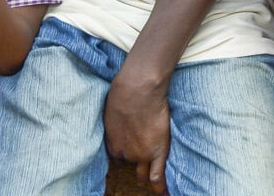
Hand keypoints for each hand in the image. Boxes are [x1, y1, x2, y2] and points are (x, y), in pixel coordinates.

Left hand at [104, 69, 171, 193]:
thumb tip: (119, 121)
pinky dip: (159, 186)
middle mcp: (125, 154)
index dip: (125, 153)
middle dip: (133, 164)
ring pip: (143, 172)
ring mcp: (142, 155)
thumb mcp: (111, 109)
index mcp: (112, 144)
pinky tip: (162, 193)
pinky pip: (158, 175)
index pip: (119, 156)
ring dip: (145, 176)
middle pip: (130, 164)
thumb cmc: (122, 92)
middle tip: (139, 164)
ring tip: (149, 183)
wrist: (138, 89)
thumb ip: (116, 122)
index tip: (129, 151)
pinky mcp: (158, 151)